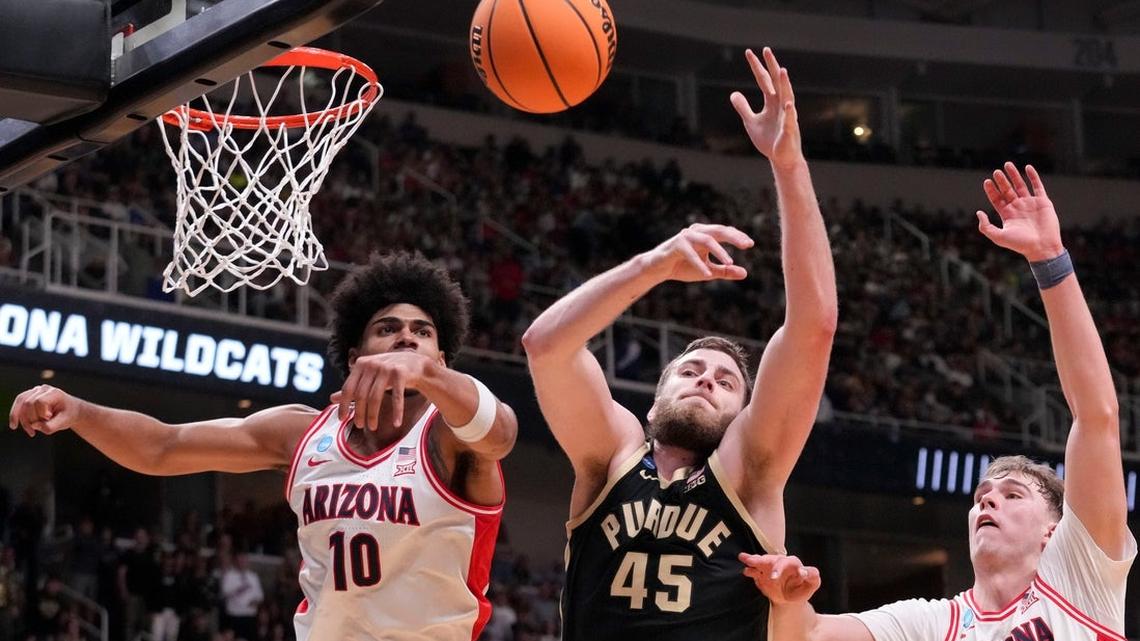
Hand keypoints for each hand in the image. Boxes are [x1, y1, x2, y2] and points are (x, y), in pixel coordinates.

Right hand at [8, 385, 85, 436]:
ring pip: (21, 404)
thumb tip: (33, 425)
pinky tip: (15, 425)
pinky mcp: (30, 396)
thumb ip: (50, 426)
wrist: (71, 410)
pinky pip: (18, 404)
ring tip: (31, 432)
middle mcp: (44, 389)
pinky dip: (16, 415)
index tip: (49, 418)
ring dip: (23, 420)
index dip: (41, 413)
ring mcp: (35, 391)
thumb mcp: (64, 423)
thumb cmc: (68, 415)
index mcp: (55, 393)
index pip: (40, 401)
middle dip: (32, 419)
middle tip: (41, 428)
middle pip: (29, 403)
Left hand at [331, 352, 432, 429]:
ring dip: (373, 415)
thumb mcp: (369, 376)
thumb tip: (332, 398)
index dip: (344, 405)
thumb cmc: (389, 372)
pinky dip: (396, 412)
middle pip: (361, 395)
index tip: (342, 419)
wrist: (416, 364)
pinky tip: (396, 423)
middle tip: (360, 425)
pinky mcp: (401, 373)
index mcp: (361, 364)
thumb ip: (353, 386)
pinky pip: (397, 397)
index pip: (348, 388)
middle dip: (360, 413)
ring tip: (372, 427)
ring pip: (376, 397)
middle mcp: (372, 364)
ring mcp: (387, 368)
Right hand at [644, 224, 753, 282]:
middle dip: (734, 237)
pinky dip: (699, 264)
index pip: (725, 231)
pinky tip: (708, 275)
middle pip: (719, 231)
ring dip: (719, 251)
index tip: (751, 244)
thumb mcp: (708, 270)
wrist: (658, 269)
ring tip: (730, 263)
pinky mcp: (676, 245)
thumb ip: (725, 271)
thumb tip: (745, 273)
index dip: (738, 236)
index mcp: (704, 234)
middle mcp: (696, 231)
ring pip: (707, 240)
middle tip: (747, 245)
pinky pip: (690, 254)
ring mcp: (685, 237)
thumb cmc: (683, 267)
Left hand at [730, 48, 802, 169]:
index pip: (763, 80)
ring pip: (787, 96)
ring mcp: (787, 116)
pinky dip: (789, 113)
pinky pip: (790, 120)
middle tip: (766, 50)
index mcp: (772, 102)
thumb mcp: (750, 122)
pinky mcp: (789, 131)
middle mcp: (781, 105)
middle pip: (777, 82)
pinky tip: (788, 104)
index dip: (757, 67)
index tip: (749, 52)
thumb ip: (743, 107)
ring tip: (782, 70)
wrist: (781, 158)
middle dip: (772, 67)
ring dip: (784, 84)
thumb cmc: (768, 139)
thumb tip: (733, 93)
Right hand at [738, 553, 820, 604]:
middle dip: (767, 563)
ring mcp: (769, 568)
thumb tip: (804, 571)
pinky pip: (754, 571)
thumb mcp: (812, 584)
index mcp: (793, 564)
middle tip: (765, 572)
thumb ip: (813, 576)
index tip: (785, 576)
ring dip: (754, 560)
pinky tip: (746, 571)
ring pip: (761, 561)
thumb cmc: (802, 589)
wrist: (789, 599)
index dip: (784, 567)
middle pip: (773, 560)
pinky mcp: (761, 575)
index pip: (789, 562)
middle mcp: (780, 563)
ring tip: (745, 559)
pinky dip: (750, 570)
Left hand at [976, 163, 1063, 261]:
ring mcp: (1030, 204)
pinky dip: (1033, 176)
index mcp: (1007, 215)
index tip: (987, 181)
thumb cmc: (1020, 244)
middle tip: (996, 171)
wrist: (1042, 247)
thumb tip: (978, 212)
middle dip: (1002, 180)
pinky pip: (1038, 186)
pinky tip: (1027, 168)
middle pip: (1007, 190)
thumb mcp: (998, 236)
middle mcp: (1018, 207)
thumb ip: (985, 226)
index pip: (997, 199)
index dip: (992, 190)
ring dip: (1014, 175)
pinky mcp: (1043, 202)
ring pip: (1020, 185)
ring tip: (1008, 164)